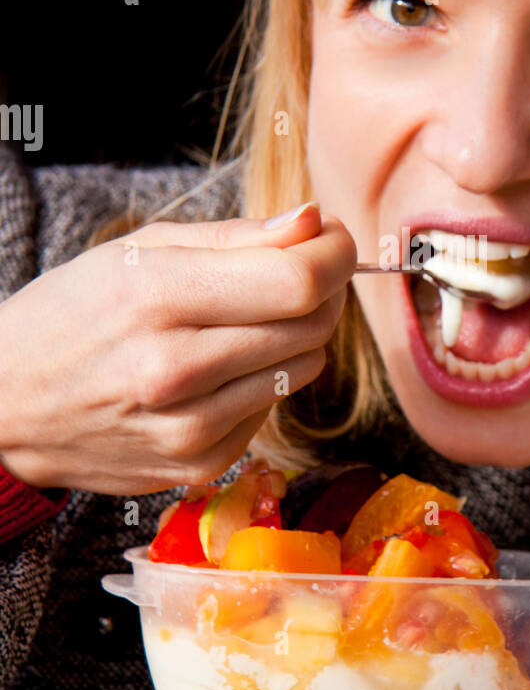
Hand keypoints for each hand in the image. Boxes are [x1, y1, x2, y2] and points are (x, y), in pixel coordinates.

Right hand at [0, 204, 355, 493]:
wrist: (7, 405)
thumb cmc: (74, 314)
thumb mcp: (139, 251)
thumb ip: (236, 237)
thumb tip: (314, 223)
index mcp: (156, 297)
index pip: (298, 281)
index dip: (336, 254)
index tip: (333, 239)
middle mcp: (174, 370)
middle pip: (312, 325)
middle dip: (323, 288)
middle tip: (299, 270)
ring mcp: (188, 429)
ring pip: (303, 368)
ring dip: (297, 335)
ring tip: (252, 317)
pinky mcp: (198, 465)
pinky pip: (272, 408)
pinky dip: (263, 380)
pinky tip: (220, 367)